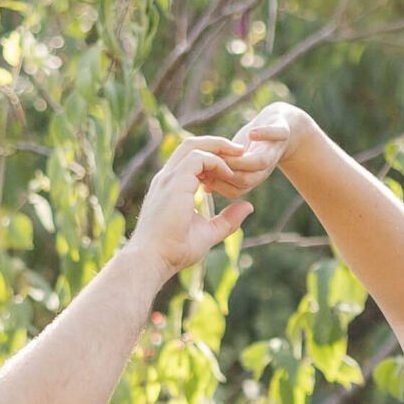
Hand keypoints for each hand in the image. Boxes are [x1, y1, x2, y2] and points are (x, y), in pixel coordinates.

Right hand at [125, 134, 252, 274]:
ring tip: (240, 155)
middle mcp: (167, 178)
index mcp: (171, 187)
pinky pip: (199, 158)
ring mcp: (169, 178)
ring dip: (218, 148)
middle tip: (241, 151)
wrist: (154, 258)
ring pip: (194, 146)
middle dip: (217, 144)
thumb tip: (249, 206)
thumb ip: (227, 219)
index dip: (212, 158)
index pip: (190, 159)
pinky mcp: (175, 182)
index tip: (232, 166)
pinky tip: (229, 175)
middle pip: (191, 145)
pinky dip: (216, 162)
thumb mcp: (208, 232)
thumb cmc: (175, 250)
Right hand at [198, 103, 310, 200]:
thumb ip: (222, 171)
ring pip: (261, 163)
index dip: (218, 185)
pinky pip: (277, 134)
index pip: (235, 190)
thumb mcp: (237, 159)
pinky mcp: (283, 130)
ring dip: (243, 160)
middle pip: (247, 181)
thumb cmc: (255, 143)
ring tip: (224, 153)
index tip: (201, 175)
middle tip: (209, 164)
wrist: (285, 125)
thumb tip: (205, 187)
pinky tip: (251, 133)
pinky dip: (265, 133)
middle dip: (227, 174)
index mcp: (252, 176)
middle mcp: (264, 168)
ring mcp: (274, 149)